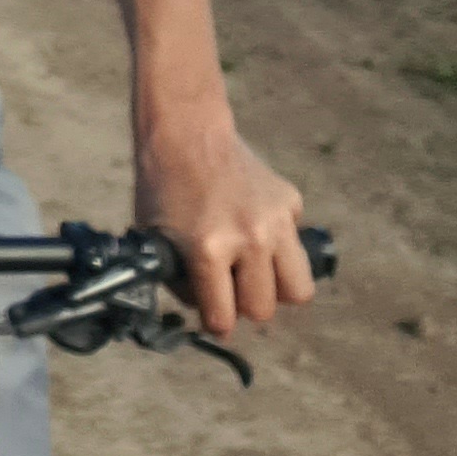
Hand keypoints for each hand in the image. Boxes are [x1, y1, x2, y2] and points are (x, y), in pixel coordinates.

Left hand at [135, 120, 312, 337]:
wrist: (186, 133)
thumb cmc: (163, 188)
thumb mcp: (157, 238)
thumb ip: (182, 281)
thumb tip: (210, 312)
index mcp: (208, 248)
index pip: (223, 317)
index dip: (215, 322)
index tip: (214, 316)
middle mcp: (248, 237)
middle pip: (263, 310)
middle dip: (244, 306)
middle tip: (231, 287)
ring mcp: (275, 220)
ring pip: (299, 290)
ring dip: (276, 288)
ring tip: (256, 273)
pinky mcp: (291, 202)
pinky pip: (297, 246)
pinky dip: (280, 246)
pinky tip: (256, 227)